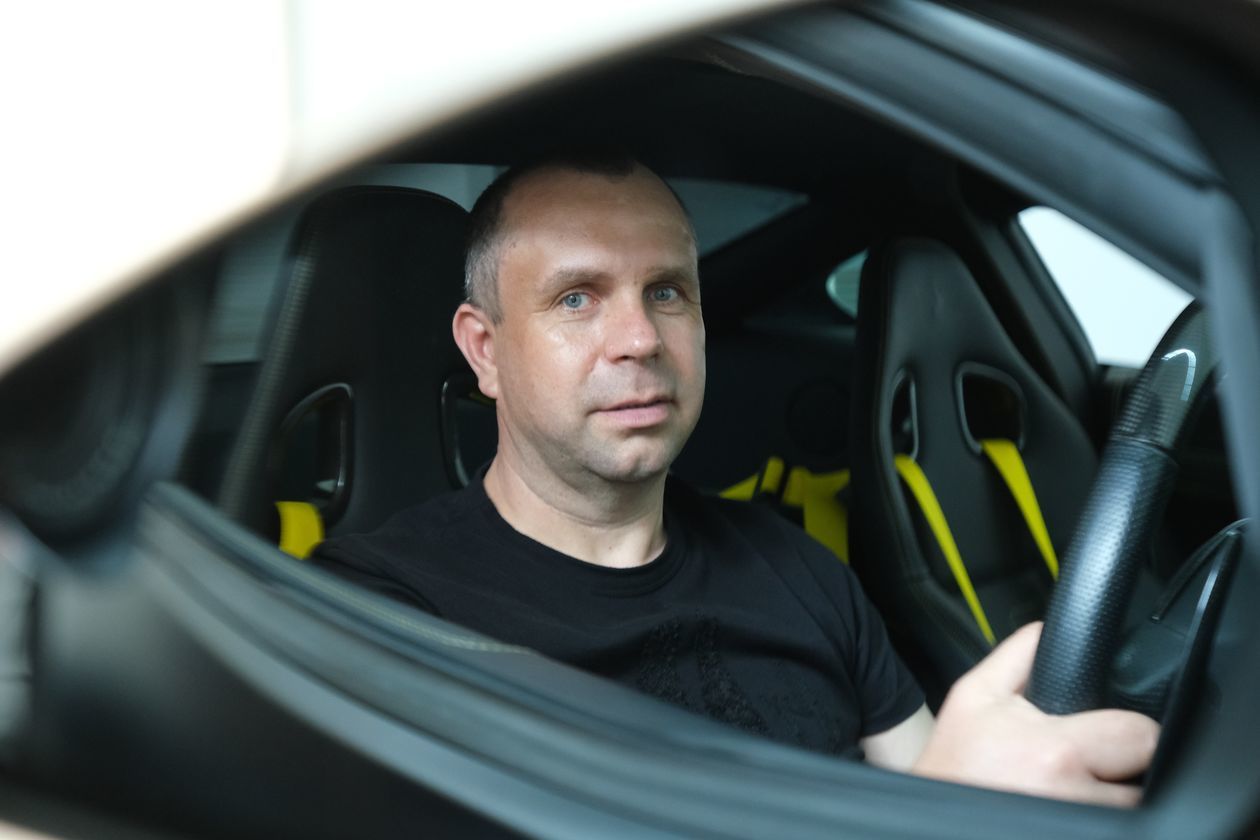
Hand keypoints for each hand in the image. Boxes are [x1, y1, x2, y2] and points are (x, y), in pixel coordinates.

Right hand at [912, 622, 1159, 806]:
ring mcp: (1077, 825)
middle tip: (1086, 764)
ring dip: (1110, 800)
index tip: (1112, 732)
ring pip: (1128, 811)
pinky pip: (1110, 827)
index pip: (1140, 735)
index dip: (1131, 730)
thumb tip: (1045, 630)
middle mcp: (1072, 795)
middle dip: (1121, 769)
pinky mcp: (1078, 835)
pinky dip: (1097, 819)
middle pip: (1142, 781)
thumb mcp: (973, 695)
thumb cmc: (954, 762)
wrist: (931, 819)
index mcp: (1055, 750)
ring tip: (1071, 788)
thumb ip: (1017, 656)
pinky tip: (1068, 810)